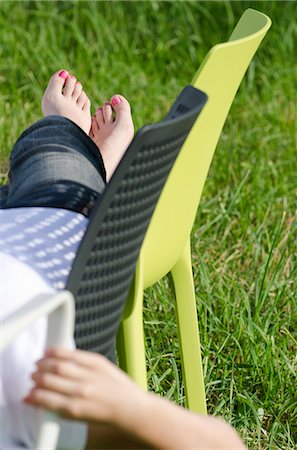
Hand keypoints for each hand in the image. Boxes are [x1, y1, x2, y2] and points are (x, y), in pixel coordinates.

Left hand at [23, 347, 146, 427]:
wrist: (131, 410)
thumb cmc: (119, 388)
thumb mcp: (104, 366)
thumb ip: (85, 360)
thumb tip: (63, 356)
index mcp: (95, 363)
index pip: (67, 354)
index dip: (52, 352)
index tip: (45, 352)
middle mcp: (86, 377)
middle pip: (56, 367)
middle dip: (41, 365)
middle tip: (36, 366)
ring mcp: (79, 394)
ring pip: (50, 383)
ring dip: (37, 379)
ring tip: (33, 379)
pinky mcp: (74, 411)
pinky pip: (50, 403)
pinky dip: (37, 398)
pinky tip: (30, 396)